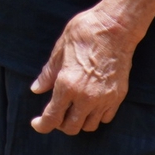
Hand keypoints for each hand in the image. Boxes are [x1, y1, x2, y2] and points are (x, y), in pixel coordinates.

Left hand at [30, 3, 138, 134]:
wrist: (116, 27)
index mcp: (67, 85)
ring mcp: (104, 99)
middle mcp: (86, 97)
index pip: (52, 117)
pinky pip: (105, 118)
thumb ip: (48, 73)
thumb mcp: (60, 49)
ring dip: (78, 121)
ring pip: (89, 126)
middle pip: (71, 127)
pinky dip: (95, 116)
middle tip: (56, 112)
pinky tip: (90, 105)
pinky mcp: (118, 96)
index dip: (42, 125)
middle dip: (60, 124)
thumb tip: (36, 89)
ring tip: (73, 109)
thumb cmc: (85, 32)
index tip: (36, 124)